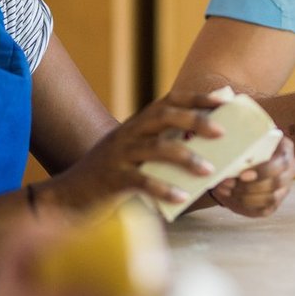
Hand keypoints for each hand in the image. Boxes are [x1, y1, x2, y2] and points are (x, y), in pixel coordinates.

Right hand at [50, 91, 226, 212]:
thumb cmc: (112, 175)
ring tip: (209, 170)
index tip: (225, 100)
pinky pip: (141, 181)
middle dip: (195, 121)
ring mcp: (119, 155)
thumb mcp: (136, 153)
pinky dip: (163, 189)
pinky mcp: (112, 180)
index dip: (197, 98)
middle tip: (221, 132)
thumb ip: (164, 143)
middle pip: (164, 117)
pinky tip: (182, 198)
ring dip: (186, 158)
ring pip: (155, 148)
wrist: (69, 196)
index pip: (169, 101)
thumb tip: (206, 141)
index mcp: (137, 124)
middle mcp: (128, 133)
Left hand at [207, 134, 294, 217]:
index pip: (281, 163)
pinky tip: (229, 197)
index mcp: (285, 149)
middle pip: (276, 183)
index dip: (263, 171)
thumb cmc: (246, 144)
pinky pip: (263, 210)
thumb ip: (243, 141)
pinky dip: (244, 206)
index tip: (242, 175)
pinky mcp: (275, 202)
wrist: (246, 157)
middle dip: (249, 186)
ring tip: (225, 189)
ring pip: (270, 199)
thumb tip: (228, 150)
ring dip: (245, 197)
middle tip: (227, 183)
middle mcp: (290, 169)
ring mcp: (284, 188)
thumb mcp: (246, 137)